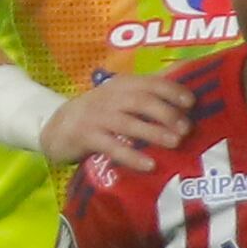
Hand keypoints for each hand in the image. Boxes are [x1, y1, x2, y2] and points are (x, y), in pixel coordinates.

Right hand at [39, 68, 192, 172]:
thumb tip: (187, 98)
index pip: (150, 82)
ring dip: (154, 132)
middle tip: (186, 128)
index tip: (191, 102)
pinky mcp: (85, 137)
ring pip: (128, 123)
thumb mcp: (119, 99)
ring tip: (175, 142)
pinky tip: (149, 165)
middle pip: (141, 101)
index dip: (172, 90)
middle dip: (166, 113)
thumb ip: (145, 98)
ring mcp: (96, 117)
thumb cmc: (99, 114)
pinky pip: (111, 146)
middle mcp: (109, 97)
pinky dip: (131, 156)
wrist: (54, 126)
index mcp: (121, 85)